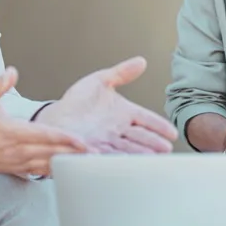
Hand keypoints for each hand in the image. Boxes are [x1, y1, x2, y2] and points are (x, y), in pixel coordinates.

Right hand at [0, 68, 87, 177]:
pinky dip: (56, 172)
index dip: (64, 138)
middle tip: (97, 154)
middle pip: (51, 153)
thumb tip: (11, 71)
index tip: (82, 141)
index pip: (43, 136)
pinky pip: (40, 172)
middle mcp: (16, 150)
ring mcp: (17, 162)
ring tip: (89, 164)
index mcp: (11, 132)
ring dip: (68, 165)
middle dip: (74, 154)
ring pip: (48, 165)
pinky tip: (71, 171)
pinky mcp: (17, 170)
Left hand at [37, 57, 178, 152]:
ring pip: (127, 149)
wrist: (54, 119)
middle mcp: (118, 130)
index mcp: (123, 113)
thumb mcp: (99, 82)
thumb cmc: (77, 103)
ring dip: (139, 155)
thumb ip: (121, 73)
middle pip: (140, 137)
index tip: (172, 133)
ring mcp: (107, 142)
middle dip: (153, 144)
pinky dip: (116, 160)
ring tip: (151, 159)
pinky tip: (125, 163)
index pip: (146, 119)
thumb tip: (140, 61)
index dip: (159, 126)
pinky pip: (108, 156)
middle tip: (166, 149)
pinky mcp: (93, 151)